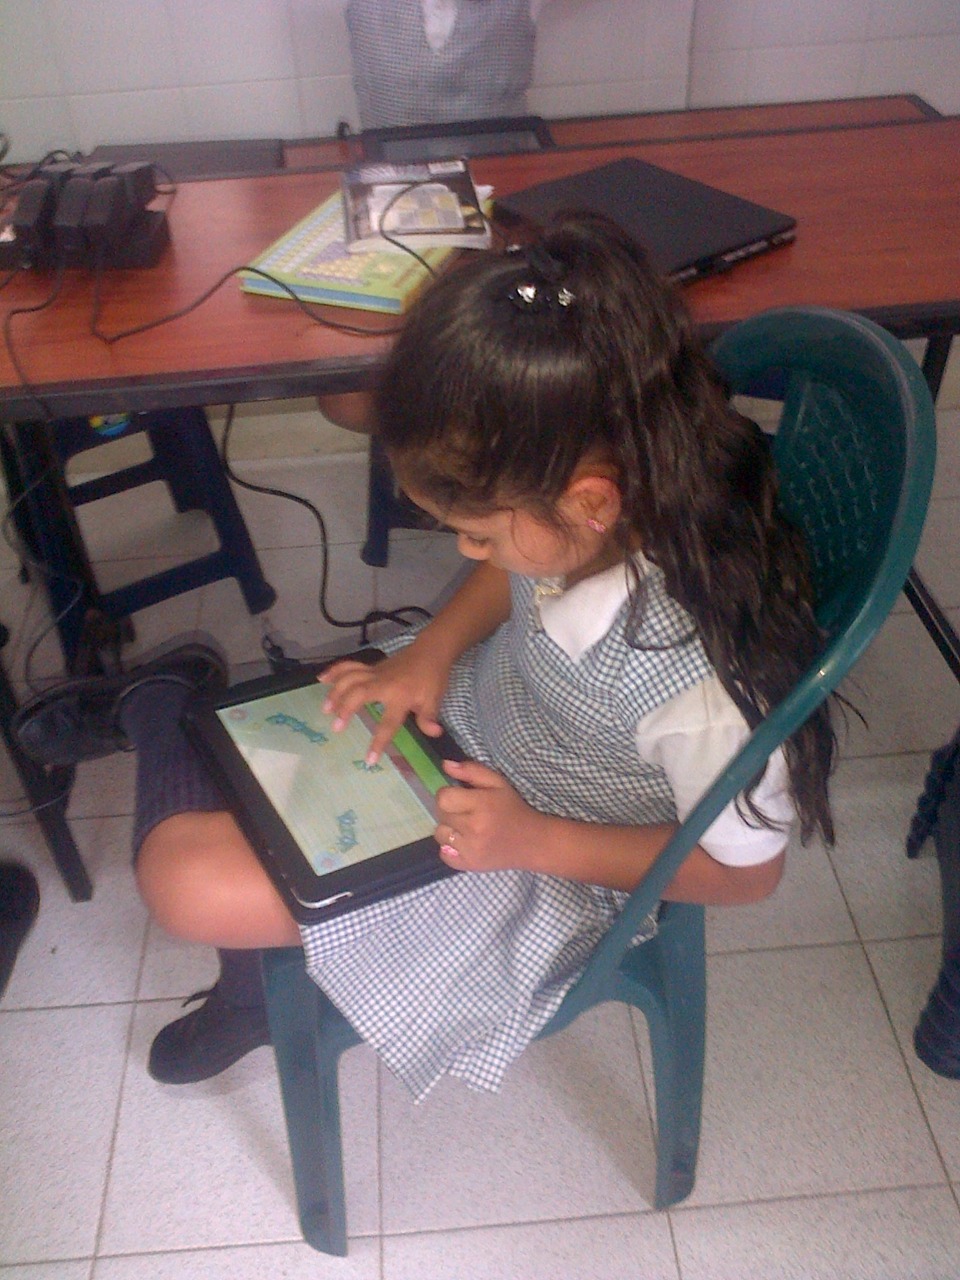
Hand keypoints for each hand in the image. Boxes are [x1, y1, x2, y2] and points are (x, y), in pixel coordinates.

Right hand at [319, 645, 449, 761]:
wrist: (430, 651)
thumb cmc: (432, 678)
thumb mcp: (433, 700)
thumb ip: (428, 718)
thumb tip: (434, 733)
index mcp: (401, 696)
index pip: (388, 723)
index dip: (379, 742)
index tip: (368, 759)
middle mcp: (384, 683)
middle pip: (360, 693)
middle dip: (346, 709)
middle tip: (336, 727)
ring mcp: (375, 673)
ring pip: (350, 678)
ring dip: (336, 692)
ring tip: (325, 709)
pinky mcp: (370, 667)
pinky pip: (350, 666)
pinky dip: (335, 671)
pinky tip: (321, 679)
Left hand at [434, 759, 550, 872]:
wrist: (532, 842)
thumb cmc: (513, 809)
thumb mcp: (498, 783)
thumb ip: (471, 771)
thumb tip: (445, 764)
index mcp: (482, 805)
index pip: (443, 798)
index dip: (448, 794)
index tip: (459, 797)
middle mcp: (474, 828)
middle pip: (441, 815)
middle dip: (450, 811)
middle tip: (466, 812)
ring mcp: (470, 850)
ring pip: (440, 835)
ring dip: (450, 830)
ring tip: (466, 828)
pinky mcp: (468, 865)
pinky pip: (443, 854)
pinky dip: (450, 849)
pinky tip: (465, 843)